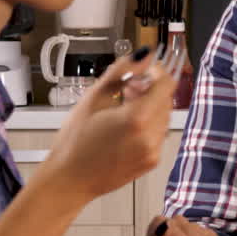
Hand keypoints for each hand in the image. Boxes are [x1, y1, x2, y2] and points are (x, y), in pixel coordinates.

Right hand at [34, 48, 176, 204]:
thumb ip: (122, 71)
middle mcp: (151, 137)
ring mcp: (153, 151)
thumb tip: (143, 55)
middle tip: (126, 88)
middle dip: (150, 89)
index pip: (167, 83)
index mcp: (137, 118)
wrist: (69, 180)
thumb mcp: (94, 97)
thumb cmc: (75, 142)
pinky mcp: (151, 162)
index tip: (142, 71)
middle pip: (166, 99)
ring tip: (122, 108)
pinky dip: (147, 125)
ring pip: (163, 116)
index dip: (156, 72)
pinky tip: (124, 127)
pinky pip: (158, 134)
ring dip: (149, 106)